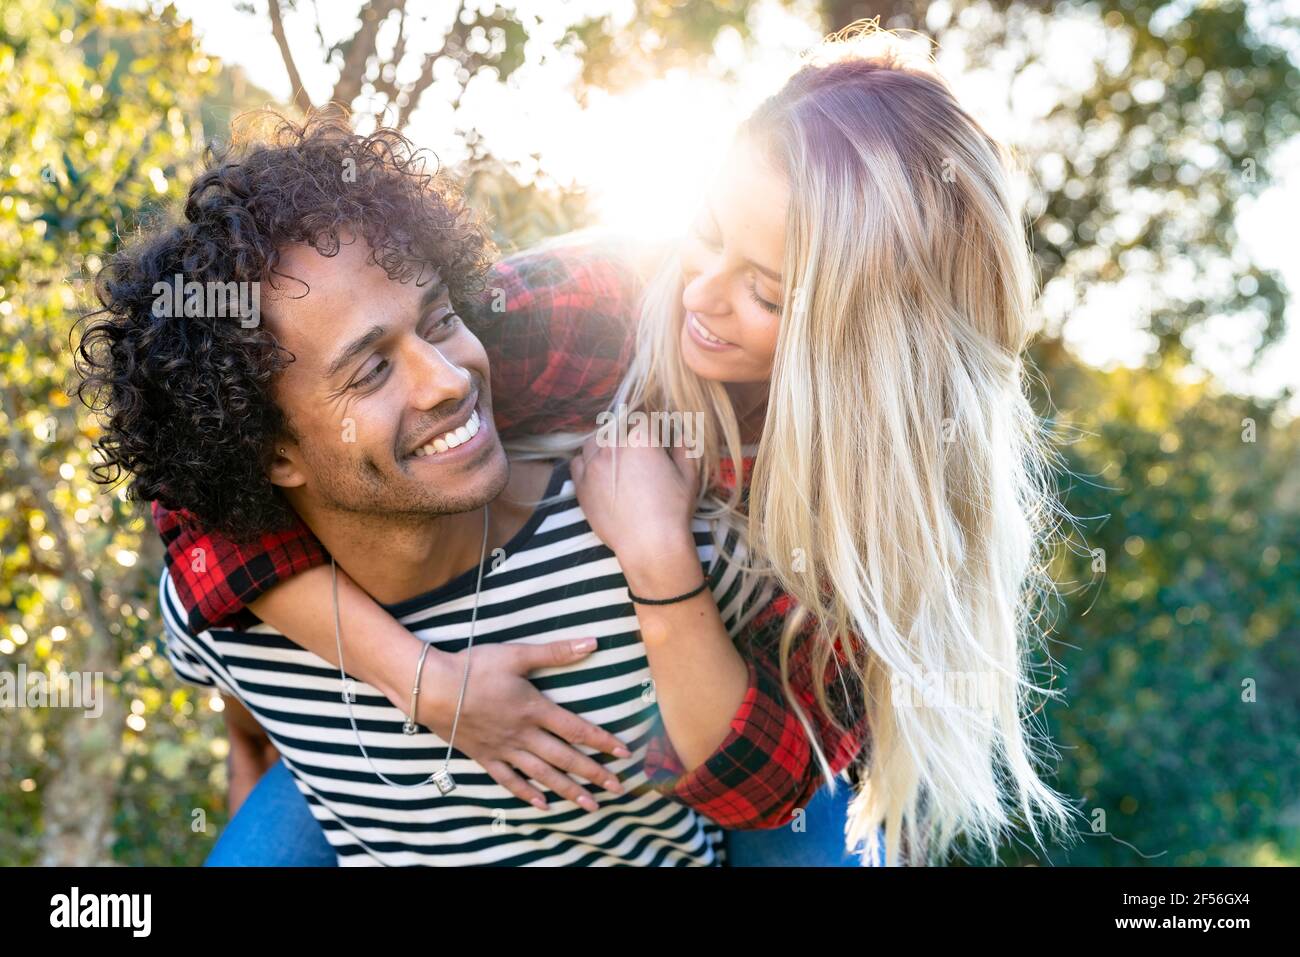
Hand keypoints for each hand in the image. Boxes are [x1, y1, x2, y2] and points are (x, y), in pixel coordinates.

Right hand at [418, 639, 631, 811]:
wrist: (432, 689)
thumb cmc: (474, 668)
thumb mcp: (517, 655)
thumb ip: (555, 652)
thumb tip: (592, 642)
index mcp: (535, 709)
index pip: (577, 729)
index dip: (602, 741)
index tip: (624, 754)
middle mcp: (524, 734)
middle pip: (565, 758)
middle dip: (594, 774)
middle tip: (617, 789)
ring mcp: (504, 749)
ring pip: (542, 775)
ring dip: (568, 790)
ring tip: (590, 805)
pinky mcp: (485, 757)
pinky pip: (510, 781)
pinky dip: (527, 794)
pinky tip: (543, 805)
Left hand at [569, 432, 700, 563]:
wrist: (650, 544)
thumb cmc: (673, 511)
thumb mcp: (689, 476)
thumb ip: (684, 448)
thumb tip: (679, 435)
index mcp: (641, 439)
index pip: (644, 420)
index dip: (652, 429)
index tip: (656, 441)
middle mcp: (613, 446)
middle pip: (616, 427)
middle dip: (627, 436)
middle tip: (637, 454)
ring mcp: (593, 464)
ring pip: (594, 441)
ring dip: (604, 445)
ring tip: (616, 461)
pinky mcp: (581, 484)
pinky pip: (577, 462)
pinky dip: (587, 463)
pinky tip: (599, 473)